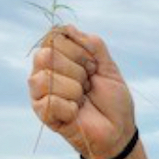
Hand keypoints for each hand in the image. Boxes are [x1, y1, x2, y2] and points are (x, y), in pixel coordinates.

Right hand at [27, 25, 135, 158]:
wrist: (118, 130)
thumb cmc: (113, 100)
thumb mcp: (109, 67)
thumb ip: (92, 44)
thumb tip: (67, 28)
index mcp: (59, 55)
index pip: (56, 37)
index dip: (81, 53)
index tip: (93, 68)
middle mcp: (44, 69)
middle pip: (48, 55)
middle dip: (78, 71)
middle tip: (88, 86)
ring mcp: (40, 90)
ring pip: (47, 78)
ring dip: (74, 90)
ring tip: (82, 99)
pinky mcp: (41, 111)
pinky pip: (50, 101)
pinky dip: (70, 108)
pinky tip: (76, 113)